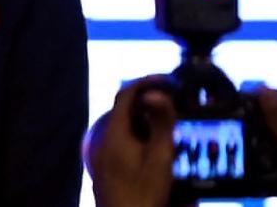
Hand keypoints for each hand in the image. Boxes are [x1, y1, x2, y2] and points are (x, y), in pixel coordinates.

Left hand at [84, 76, 174, 206]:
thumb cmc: (145, 195)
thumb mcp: (159, 159)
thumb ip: (160, 125)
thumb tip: (156, 93)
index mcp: (114, 133)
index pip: (125, 94)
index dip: (146, 82)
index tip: (169, 81)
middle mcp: (102, 139)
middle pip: (123, 109)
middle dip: (147, 101)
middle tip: (174, 103)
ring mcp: (101, 154)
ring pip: (122, 126)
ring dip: (144, 119)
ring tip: (169, 125)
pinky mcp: (105, 167)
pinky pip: (121, 141)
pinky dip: (138, 135)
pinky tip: (153, 148)